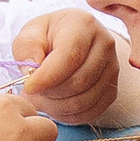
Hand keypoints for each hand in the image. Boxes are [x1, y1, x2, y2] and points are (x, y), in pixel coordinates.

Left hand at [13, 7, 127, 124]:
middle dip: (50, 93)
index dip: (47, 77)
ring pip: (84, 100)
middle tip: (32, 91)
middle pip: (78, 82)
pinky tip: (54, 105)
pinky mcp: (112, 89)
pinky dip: (68, 115)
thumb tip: (31, 70)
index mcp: (84, 25)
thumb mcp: (30, 33)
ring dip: (56, 106)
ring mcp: (113, 68)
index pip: (70, 56)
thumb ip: (26, 47)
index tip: (28, 87)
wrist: (71, 43)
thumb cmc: (47, 37)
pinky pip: (90, 112)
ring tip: (40, 98)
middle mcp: (105, 44)